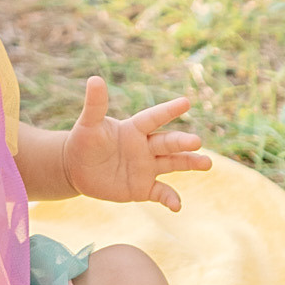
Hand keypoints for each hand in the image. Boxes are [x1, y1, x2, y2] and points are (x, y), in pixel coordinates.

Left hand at [61, 77, 211, 211]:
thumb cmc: (84, 142)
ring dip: (190, 163)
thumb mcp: (88, 124)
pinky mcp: (143, 188)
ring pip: (173, 164)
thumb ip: (95, 105)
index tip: (186, 102)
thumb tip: (94, 79)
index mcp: (135, 129)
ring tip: (207, 163)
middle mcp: (146, 147)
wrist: (77, 169)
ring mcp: (147, 167)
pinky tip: (177, 206)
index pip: (154, 118)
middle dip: (182, 142)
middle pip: (168, 143)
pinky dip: (170, 198)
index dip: (168, 111)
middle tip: (196, 141)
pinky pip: (160, 192)